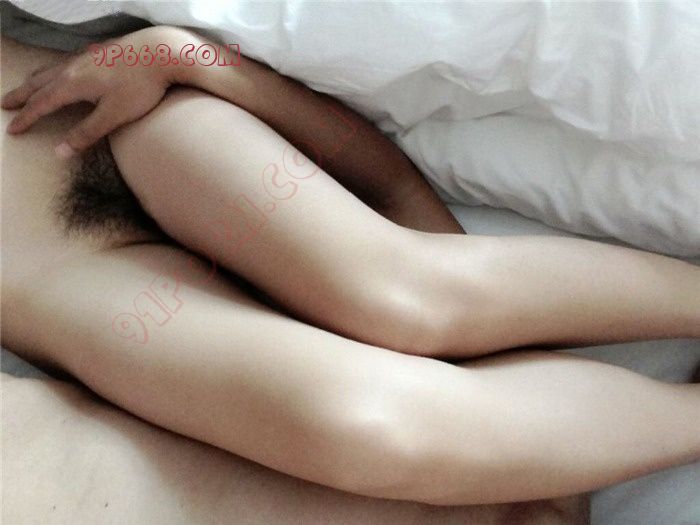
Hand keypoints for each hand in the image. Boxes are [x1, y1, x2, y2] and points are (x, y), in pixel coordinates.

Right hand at [2, 26, 190, 157]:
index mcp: (73, 84)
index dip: (26, 118)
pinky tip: (63, 71)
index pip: (42, 104)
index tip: (12, 129)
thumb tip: (58, 152)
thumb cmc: (140, 86)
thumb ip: (86, 134)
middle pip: (40, 84)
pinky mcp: (100, 53)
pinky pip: (67, 62)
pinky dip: (54, 70)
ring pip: (52, 70)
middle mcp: (74, 68)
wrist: (162, 52)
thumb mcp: (113, 116)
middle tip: (5, 105)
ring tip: (26, 86)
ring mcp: (86, 57)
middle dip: (21, 96)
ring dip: (35, 80)